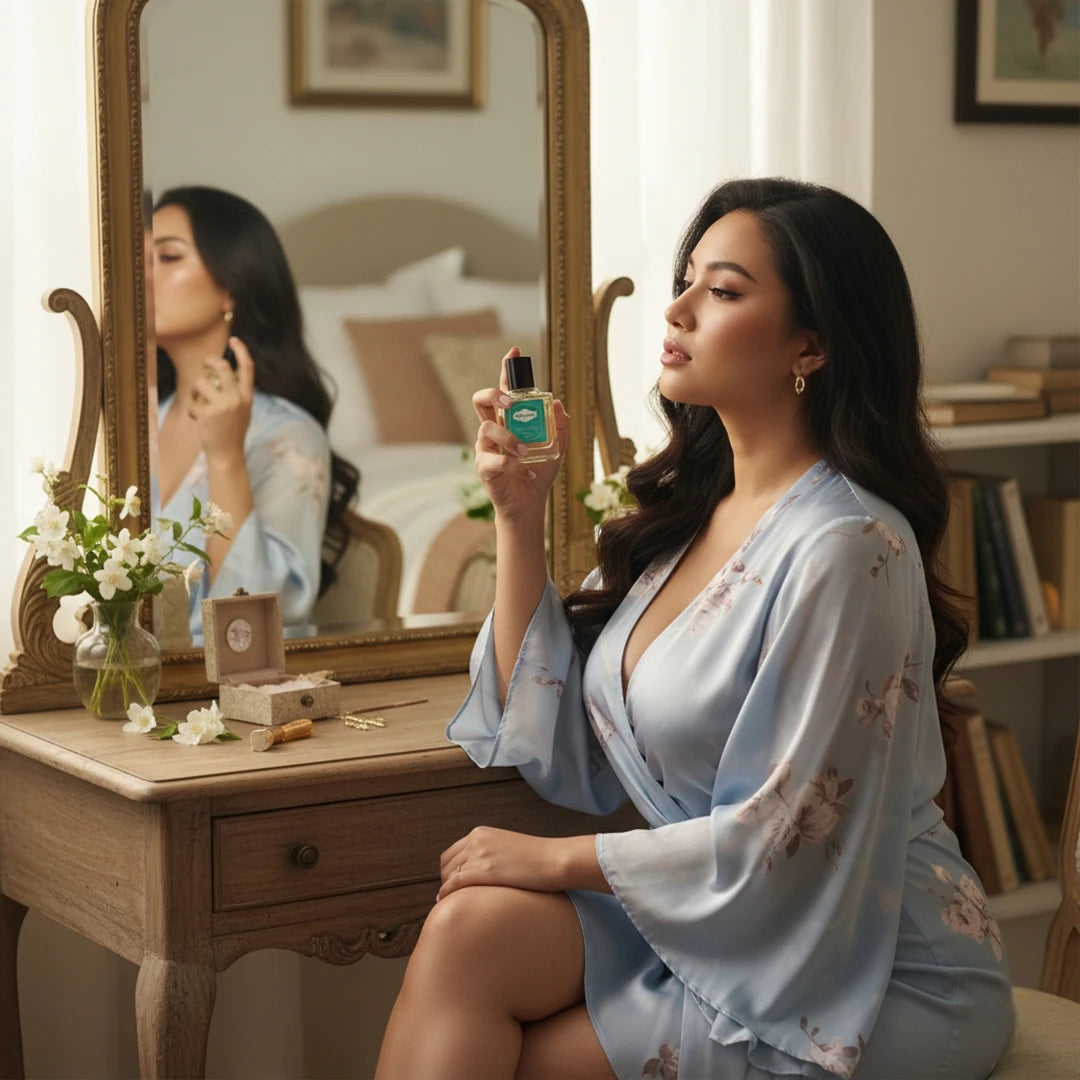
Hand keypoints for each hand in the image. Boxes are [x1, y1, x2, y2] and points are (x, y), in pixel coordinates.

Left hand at [188, 336, 253, 465]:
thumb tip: (220, 369)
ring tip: (199, 401)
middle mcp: (237, 398)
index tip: (234, 339)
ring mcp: (222, 406)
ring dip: (195, 390)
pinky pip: (193, 402)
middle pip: (222, 367)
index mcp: (247, 396)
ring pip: (201, 382)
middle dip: (210, 362)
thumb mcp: (243, 409)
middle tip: (206, 365)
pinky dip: (192, 409)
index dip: (241, 350)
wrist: (228, 453)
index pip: (247, 367)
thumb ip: (236, 391)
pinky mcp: (207, 414)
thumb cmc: (233, 430)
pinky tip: (198, 419)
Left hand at [437, 827, 604, 900]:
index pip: (452, 853)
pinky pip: (454, 884)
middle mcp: (476, 840)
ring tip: (450, 904)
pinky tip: (444, 903)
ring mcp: (479, 854)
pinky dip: (446, 893)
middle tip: (451, 897)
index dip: (449, 871)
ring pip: (448, 875)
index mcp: (481, 833)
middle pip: (446, 864)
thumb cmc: (539, 858)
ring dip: (446, 889)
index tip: (452, 884)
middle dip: (446, 881)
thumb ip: (492, 853)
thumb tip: (484, 872)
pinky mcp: (484, 870)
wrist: (555, 859)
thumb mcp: (509, 847)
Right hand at [472, 347, 569, 523]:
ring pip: (486, 429)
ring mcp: (485, 447)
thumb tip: (557, 402)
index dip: (507, 368)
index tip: (515, 351)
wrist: (530, 502)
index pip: (505, 389)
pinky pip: (496, 459)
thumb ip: (559, 426)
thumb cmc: (539, 471)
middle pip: (481, 399)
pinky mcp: (484, 466)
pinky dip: (516, 466)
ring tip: (527, 452)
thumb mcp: (557, 447)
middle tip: (511, 403)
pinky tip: (528, 472)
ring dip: (510, 438)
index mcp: (509, 419)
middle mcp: (493, 428)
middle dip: (494, 394)